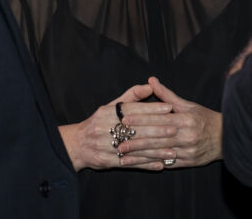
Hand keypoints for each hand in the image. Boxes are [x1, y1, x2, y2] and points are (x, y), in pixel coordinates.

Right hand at [59, 83, 173, 170]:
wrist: (77, 144)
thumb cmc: (98, 122)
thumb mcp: (110, 106)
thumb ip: (131, 96)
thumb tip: (150, 86)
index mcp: (107, 113)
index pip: (133, 109)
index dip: (151, 109)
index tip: (168, 108)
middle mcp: (105, 128)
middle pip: (135, 129)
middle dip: (156, 129)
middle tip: (174, 129)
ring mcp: (105, 146)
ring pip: (135, 148)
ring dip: (155, 151)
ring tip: (171, 151)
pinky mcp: (107, 161)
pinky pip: (130, 163)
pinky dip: (145, 164)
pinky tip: (159, 165)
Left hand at [116, 76, 221, 167]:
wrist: (226, 138)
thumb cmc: (205, 119)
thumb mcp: (188, 105)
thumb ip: (167, 95)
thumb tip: (151, 80)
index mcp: (185, 119)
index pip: (159, 118)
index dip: (141, 119)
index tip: (125, 119)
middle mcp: (186, 135)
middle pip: (157, 137)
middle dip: (136, 139)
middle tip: (118, 140)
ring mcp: (187, 151)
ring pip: (159, 152)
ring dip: (139, 154)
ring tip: (122, 154)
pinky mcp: (187, 163)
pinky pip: (166, 163)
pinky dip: (150, 163)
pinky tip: (137, 163)